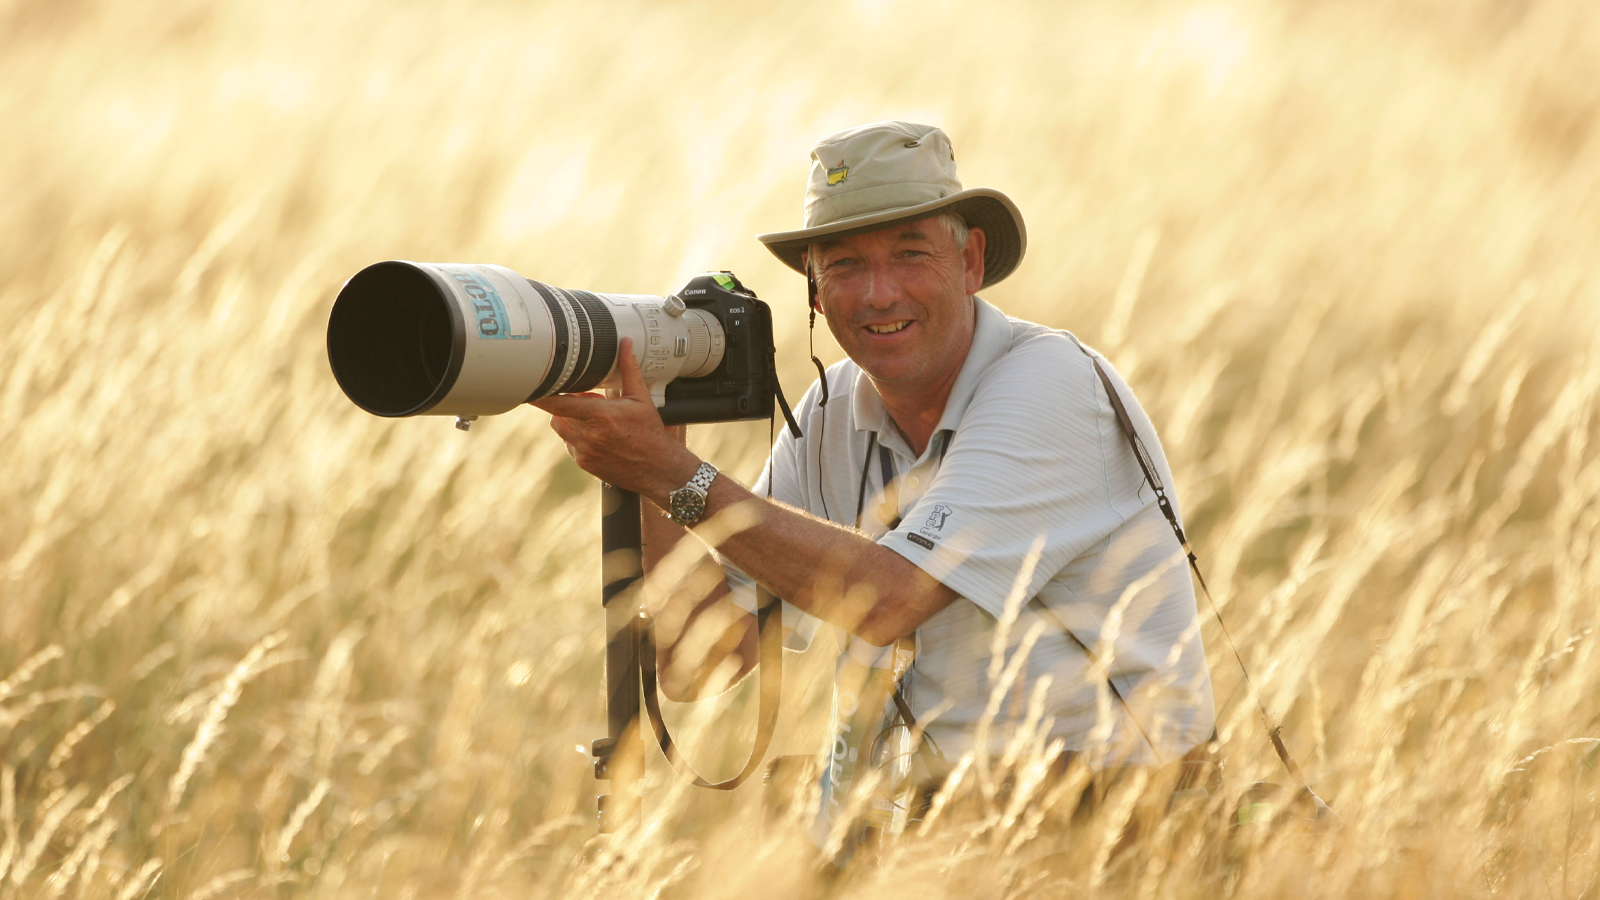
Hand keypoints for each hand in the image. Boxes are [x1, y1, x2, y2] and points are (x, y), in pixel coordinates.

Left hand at [532, 337, 700, 501]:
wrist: (657, 469)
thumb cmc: (650, 433)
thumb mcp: (641, 398)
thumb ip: (629, 369)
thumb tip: (625, 344)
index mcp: (601, 416)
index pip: (560, 403)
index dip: (541, 395)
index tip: (529, 388)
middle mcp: (589, 435)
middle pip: (558, 413)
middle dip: (568, 403)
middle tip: (590, 401)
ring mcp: (584, 451)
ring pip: (560, 427)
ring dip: (569, 419)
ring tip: (593, 418)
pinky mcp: (583, 462)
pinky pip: (568, 443)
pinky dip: (576, 436)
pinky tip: (596, 435)